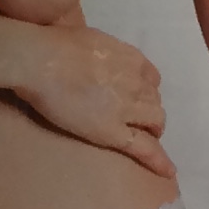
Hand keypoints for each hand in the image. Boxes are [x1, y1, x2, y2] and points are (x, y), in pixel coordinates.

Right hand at [16, 22, 171, 173]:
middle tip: (137, 120)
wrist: (41, 60)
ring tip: (145, 138)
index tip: (137, 96)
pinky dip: (158, 160)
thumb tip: (96, 53)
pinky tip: (168, 172)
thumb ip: (103, 51)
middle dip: (149, 111)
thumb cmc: (55, 43)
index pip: (152, 78)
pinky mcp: (112, 132)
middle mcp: (136, 83)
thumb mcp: (92, 36)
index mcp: (132, 58)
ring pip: (155, 122)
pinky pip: (143, 147)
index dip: (146, 90)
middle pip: (154, 101)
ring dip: (152, 129)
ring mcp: (127, 109)